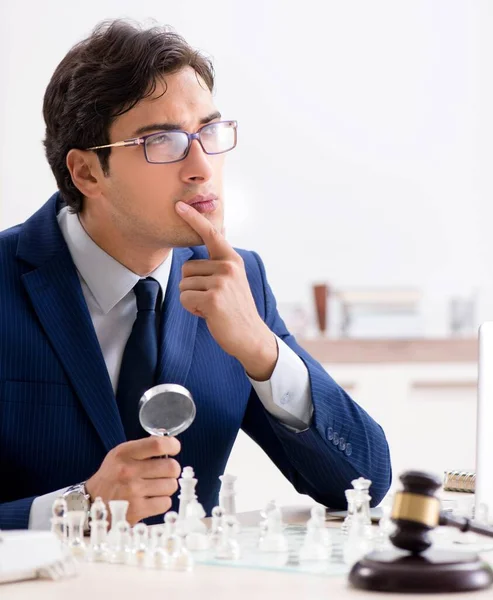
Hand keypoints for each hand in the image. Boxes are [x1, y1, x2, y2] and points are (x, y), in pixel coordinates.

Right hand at [85, 436, 180, 525]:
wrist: (91, 503)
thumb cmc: (112, 476)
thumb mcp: (121, 454)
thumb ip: (144, 448)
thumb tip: (170, 444)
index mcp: (125, 453)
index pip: (158, 444)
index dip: (173, 445)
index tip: (174, 448)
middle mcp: (128, 471)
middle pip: (171, 467)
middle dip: (172, 469)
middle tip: (165, 472)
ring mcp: (133, 492)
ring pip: (171, 485)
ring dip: (167, 486)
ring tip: (155, 487)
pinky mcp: (137, 510)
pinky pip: (165, 503)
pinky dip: (162, 501)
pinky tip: (151, 499)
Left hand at [175, 201, 277, 380]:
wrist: (251, 336)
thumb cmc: (236, 309)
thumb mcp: (232, 280)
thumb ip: (218, 263)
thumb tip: (207, 242)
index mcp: (232, 260)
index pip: (210, 234)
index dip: (193, 218)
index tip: (179, 205)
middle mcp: (228, 267)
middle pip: (186, 268)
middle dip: (192, 286)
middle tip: (213, 299)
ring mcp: (221, 282)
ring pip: (183, 285)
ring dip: (192, 299)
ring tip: (213, 307)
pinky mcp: (212, 298)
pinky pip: (185, 298)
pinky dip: (192, 309)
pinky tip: (209, 314)